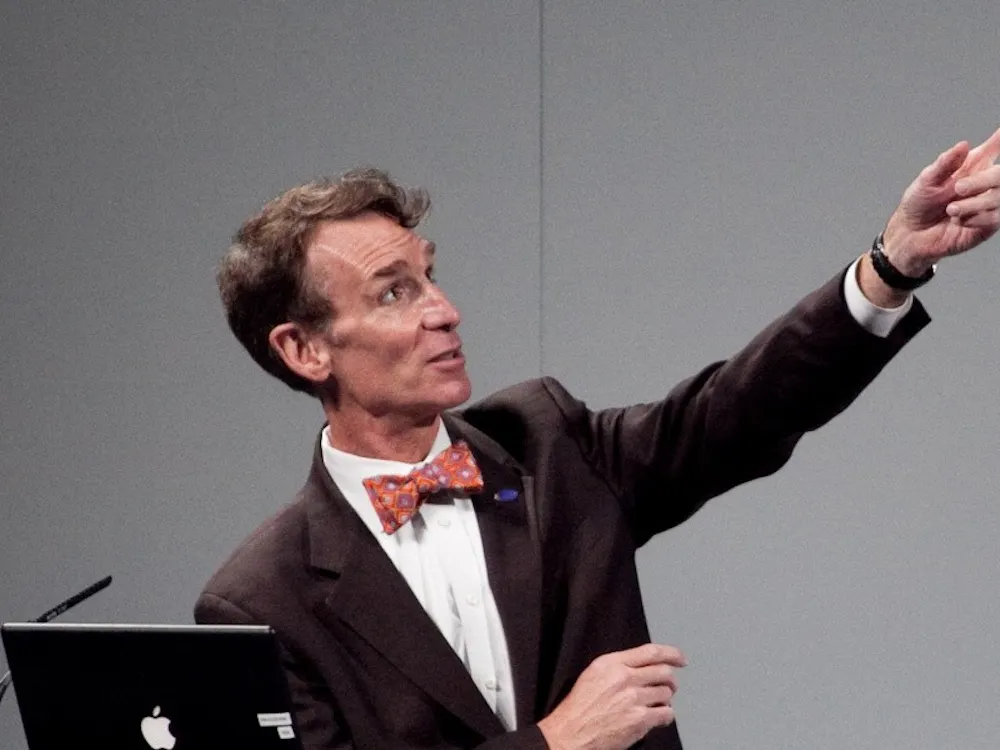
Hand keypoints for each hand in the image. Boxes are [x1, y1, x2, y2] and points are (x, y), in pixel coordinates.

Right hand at [536, 643, 685, 749]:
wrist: (571, 734)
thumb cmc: (579, 708)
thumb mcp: (593, 675)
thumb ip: (617, 666)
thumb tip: (642, 666)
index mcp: (611, 664)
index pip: (650, 652)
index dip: (671, 653)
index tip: (680, 658)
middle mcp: (624, 678)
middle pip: (663, 671)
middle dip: (669, 680)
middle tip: (669, 686)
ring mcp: (633, 699)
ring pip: (666, 693)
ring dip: (665, 699)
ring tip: (655, 704)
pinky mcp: (639, 720)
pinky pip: (666, 713)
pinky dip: (665, 716)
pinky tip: (657, 717)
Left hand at [883, 127, 999, 275]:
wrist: (911, 234)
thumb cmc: (919, 203)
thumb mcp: (926, 180)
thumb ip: (945, 163)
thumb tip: (963, 145)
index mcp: (974, 165)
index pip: (995, 147)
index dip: (999, 140)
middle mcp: (986, 182)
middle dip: (983, 180)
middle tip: (958, 188)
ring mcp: (989, 203)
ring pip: (999, 197)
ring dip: (974, 203)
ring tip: (950, 209)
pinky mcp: (988, 224)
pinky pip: (995, 218)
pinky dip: (975, 219)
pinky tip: (957, 221)